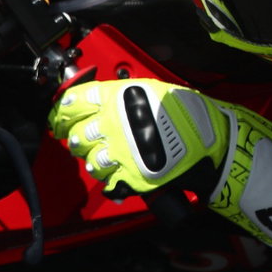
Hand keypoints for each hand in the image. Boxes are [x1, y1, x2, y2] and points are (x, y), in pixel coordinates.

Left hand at [49, 79, 271, 248]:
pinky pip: (107, 182)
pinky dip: (111, 179)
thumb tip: (100, 99)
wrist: (212, 141)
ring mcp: (118, 153)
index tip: (59, 116)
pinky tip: (120, 172)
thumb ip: (122, 95)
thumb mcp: (152, 89)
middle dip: (77, 137)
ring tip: (107, 157)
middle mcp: (110, 125)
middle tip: (81, 138)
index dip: (61, 111)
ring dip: (95, 159)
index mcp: (115, 98)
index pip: (72, 102)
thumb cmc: (188, 112)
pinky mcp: (129, 177)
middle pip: (76, 135)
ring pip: (90, 161)